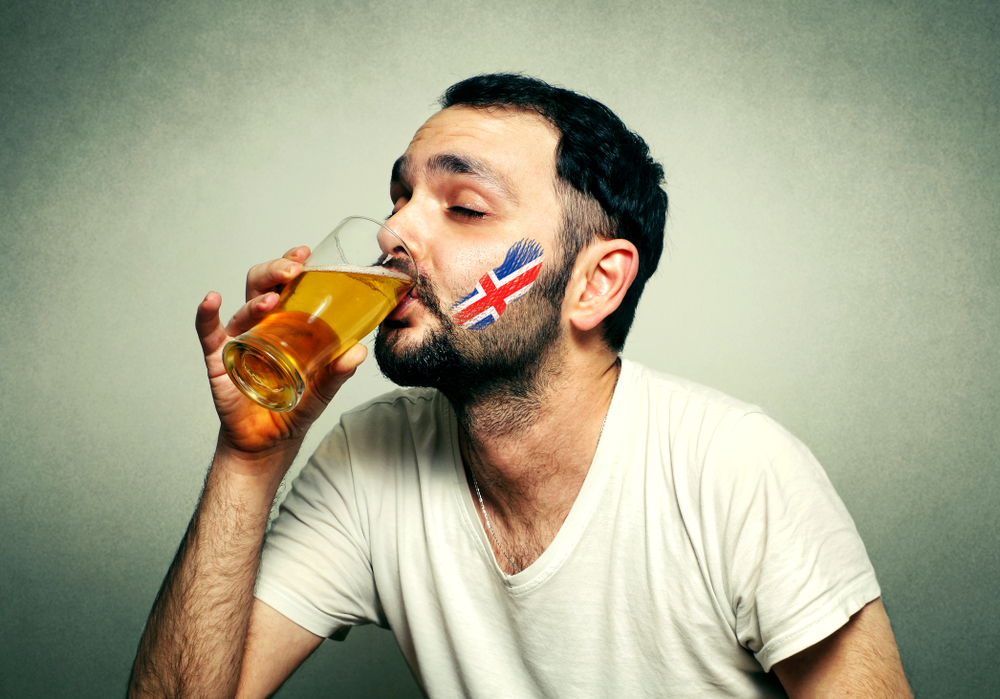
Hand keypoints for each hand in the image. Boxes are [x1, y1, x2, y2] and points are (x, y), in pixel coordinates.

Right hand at [195, 246, 367, 458]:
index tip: (305, 253)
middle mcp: (260, 326)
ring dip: (257, 300)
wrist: (268, 442)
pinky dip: (206, 315)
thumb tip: (358, 351)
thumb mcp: (322, 389)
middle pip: (261, 286)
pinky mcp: (219, 361)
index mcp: (284, 323)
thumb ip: (338, 372)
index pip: (286, 285)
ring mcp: (238, 340)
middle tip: (293, 269)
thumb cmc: (293, 407)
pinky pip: (208, 333)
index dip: (292, 265)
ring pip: (242, 308)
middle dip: (275, 271)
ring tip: (273, 299)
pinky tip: (211, 300)